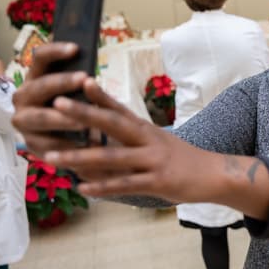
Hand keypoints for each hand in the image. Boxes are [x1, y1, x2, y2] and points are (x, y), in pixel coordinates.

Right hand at [11, 42, 92, 155]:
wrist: (73, 139)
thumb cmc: (78, 107)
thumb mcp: (79, 92)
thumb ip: (83, 82)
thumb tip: (92, 72)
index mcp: (35, 78)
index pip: (39, 58)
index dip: (55, 51)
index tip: (76, 48)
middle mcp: (23, 97)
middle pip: (40, 86)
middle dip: (62, 82)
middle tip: (84, 78)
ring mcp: (23, 121)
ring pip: (41, 118)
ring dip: (62, 119)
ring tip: (84, 122)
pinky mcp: (31, 143)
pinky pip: (47, 144)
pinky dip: (66, 144)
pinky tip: (82, 145)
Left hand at [36, 79, 268, 217]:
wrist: (216, 174)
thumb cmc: (182, 160)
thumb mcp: (157, 143)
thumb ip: (129, 141)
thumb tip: (97, 142)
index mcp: (146, 129)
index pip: (119, 108)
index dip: (100, 95)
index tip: (80, 80)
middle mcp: (148, 140)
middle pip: (112, 124)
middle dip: (83, 114)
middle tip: (57, 103)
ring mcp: (153, 161)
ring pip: (112, 158)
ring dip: (79, 158)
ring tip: (52, 157)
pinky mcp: (158, 182)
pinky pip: (125, 184)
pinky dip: (102, 187)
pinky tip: (82, 188)